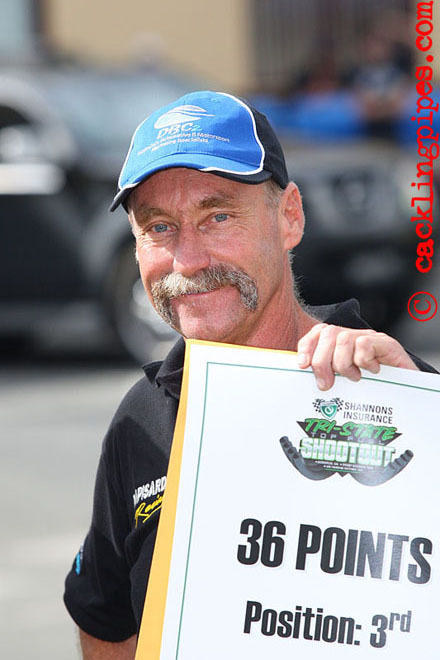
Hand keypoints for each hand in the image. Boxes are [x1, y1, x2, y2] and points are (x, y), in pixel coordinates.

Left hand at [297, 324, 417, 390]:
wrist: (408, 398)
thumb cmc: (374, 392)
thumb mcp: (343, 385)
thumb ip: (326, 377)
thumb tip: (305, 377)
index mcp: (341, 344)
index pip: (318, 333)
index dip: (307, 346)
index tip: (302, 365)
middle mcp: (354, 337)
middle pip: (327, 334)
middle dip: (321, 361)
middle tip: (326, 384)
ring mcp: (371, 339)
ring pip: (343, 339)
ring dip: (343, 364)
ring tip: (354, 378)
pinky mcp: (387, 344)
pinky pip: (363, 344)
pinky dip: (362, 361)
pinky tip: (371, 371)